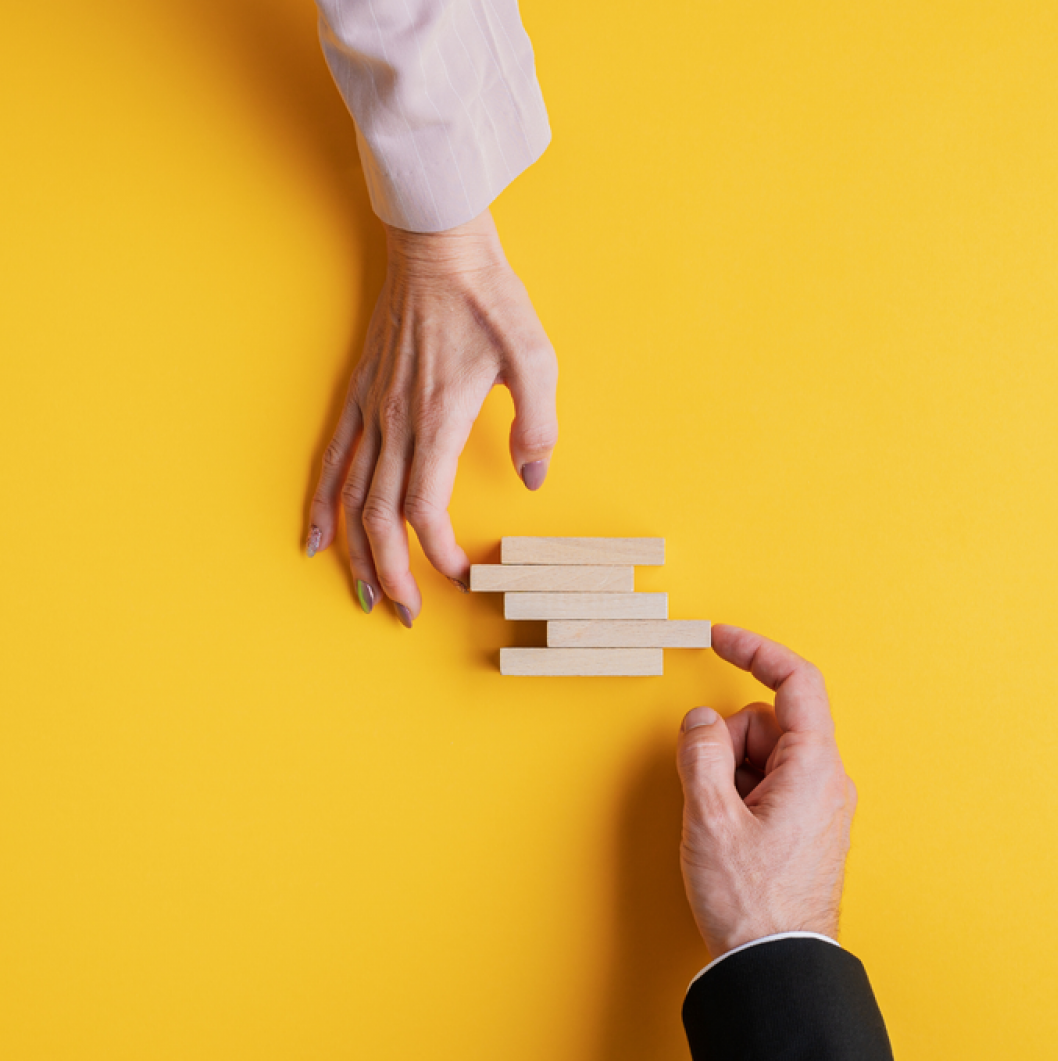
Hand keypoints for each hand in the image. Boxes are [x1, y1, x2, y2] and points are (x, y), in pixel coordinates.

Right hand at [306, 209, 557, 622]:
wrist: (437, 245)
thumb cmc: (488, 299)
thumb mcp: (535, 357)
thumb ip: (538, 425)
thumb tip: (533, 480)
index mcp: (437, 419)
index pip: (426, 508)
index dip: (439, 551)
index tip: (461, 576)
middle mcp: (395, 423)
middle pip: (380, 516)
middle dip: (392, 571)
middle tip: (405, 613)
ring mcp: (370, 410)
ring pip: (350, 497)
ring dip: (355, 551)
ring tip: (364, 593)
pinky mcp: (359, 395)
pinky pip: (331, 458)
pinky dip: (321, 502)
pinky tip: (315, 537)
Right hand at [676, 625, 857, 956]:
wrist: (776, 968)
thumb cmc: (750, 901)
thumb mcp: (710, 818)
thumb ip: (701, 753)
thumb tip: (701, 722)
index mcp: (815, 767)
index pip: (796, 681)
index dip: (755, 650)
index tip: (719, 638)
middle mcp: (827, 780)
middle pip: (769, 721)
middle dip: (727, 739)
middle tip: (707, 790)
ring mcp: (819, 805)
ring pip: (764, 754)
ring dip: (730, 771)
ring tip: (719, 824)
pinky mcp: (807, 827)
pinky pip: (768, 785)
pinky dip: (740, 793)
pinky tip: (728, 834)